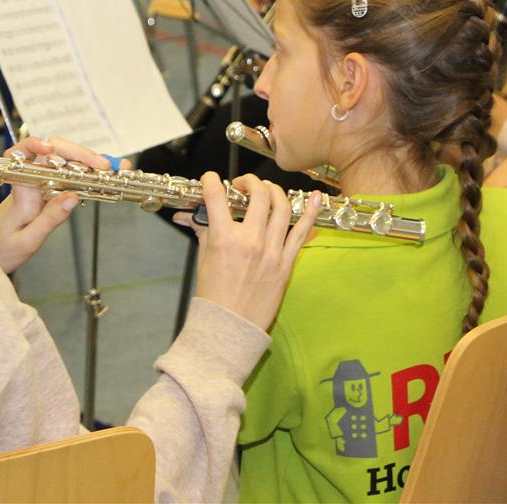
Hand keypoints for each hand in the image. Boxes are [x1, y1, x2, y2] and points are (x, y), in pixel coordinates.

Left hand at [0, 135, 111, 273]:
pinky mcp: (46, 190)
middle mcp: (29, 181)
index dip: (33, 144)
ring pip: (63, 161)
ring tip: (110, 168)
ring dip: (86, 161)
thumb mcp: (28, 241)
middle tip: (104, 166)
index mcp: (20, 191)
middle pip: (52, 152)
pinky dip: (84, 173)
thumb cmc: (1, 249)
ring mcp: (38, 184)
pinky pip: (66, 175)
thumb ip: (50, 219)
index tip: (50, 148)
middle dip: (80, 153)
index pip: (20, 154)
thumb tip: (74, 196)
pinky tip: (99, 177)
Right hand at [189, 173, 319, 331]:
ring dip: (274, 191)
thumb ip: (203, 231)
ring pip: (281, 207)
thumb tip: (191, 215)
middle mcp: (250, 241)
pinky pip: (302, 232)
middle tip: (244, 184)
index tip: (211, 179)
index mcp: (224, 240)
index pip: (217, 197)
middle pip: (257, 195)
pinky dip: (310, 212)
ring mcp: (271, 252)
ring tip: (267, 189)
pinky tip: (314, 197)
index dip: (211, 181)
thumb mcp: (204, 259)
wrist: (230, 327)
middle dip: (250, 181)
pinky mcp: (286, 264)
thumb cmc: (214, 296)